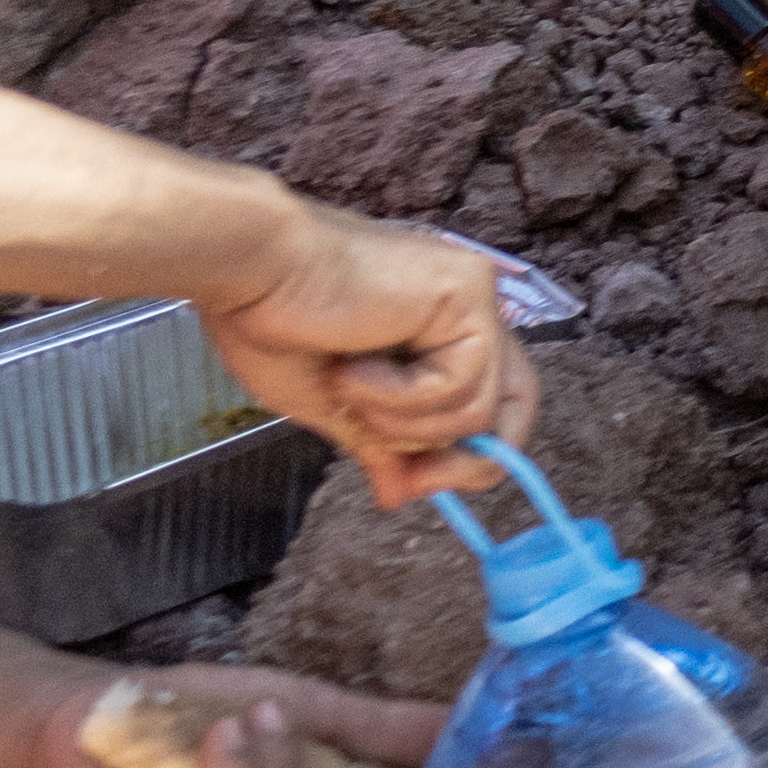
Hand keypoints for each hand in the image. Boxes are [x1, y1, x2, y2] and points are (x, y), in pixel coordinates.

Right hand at [196, 204, 536, 501]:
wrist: (250, 272)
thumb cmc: (273, 323)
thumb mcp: (335, 405)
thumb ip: (379, 445)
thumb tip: (399, 495)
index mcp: (441, 332)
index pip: (497, 403)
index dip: (469, 457)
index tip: (414, 485)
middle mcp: (470, 311)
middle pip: (518, 403)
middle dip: (468, 458)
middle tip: (413, 475)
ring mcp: (474, 298)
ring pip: (480, 408)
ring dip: (403, 421)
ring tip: (349, 385)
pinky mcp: (468, 292)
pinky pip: (461, 384)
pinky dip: (398, 396)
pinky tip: (352, 367)